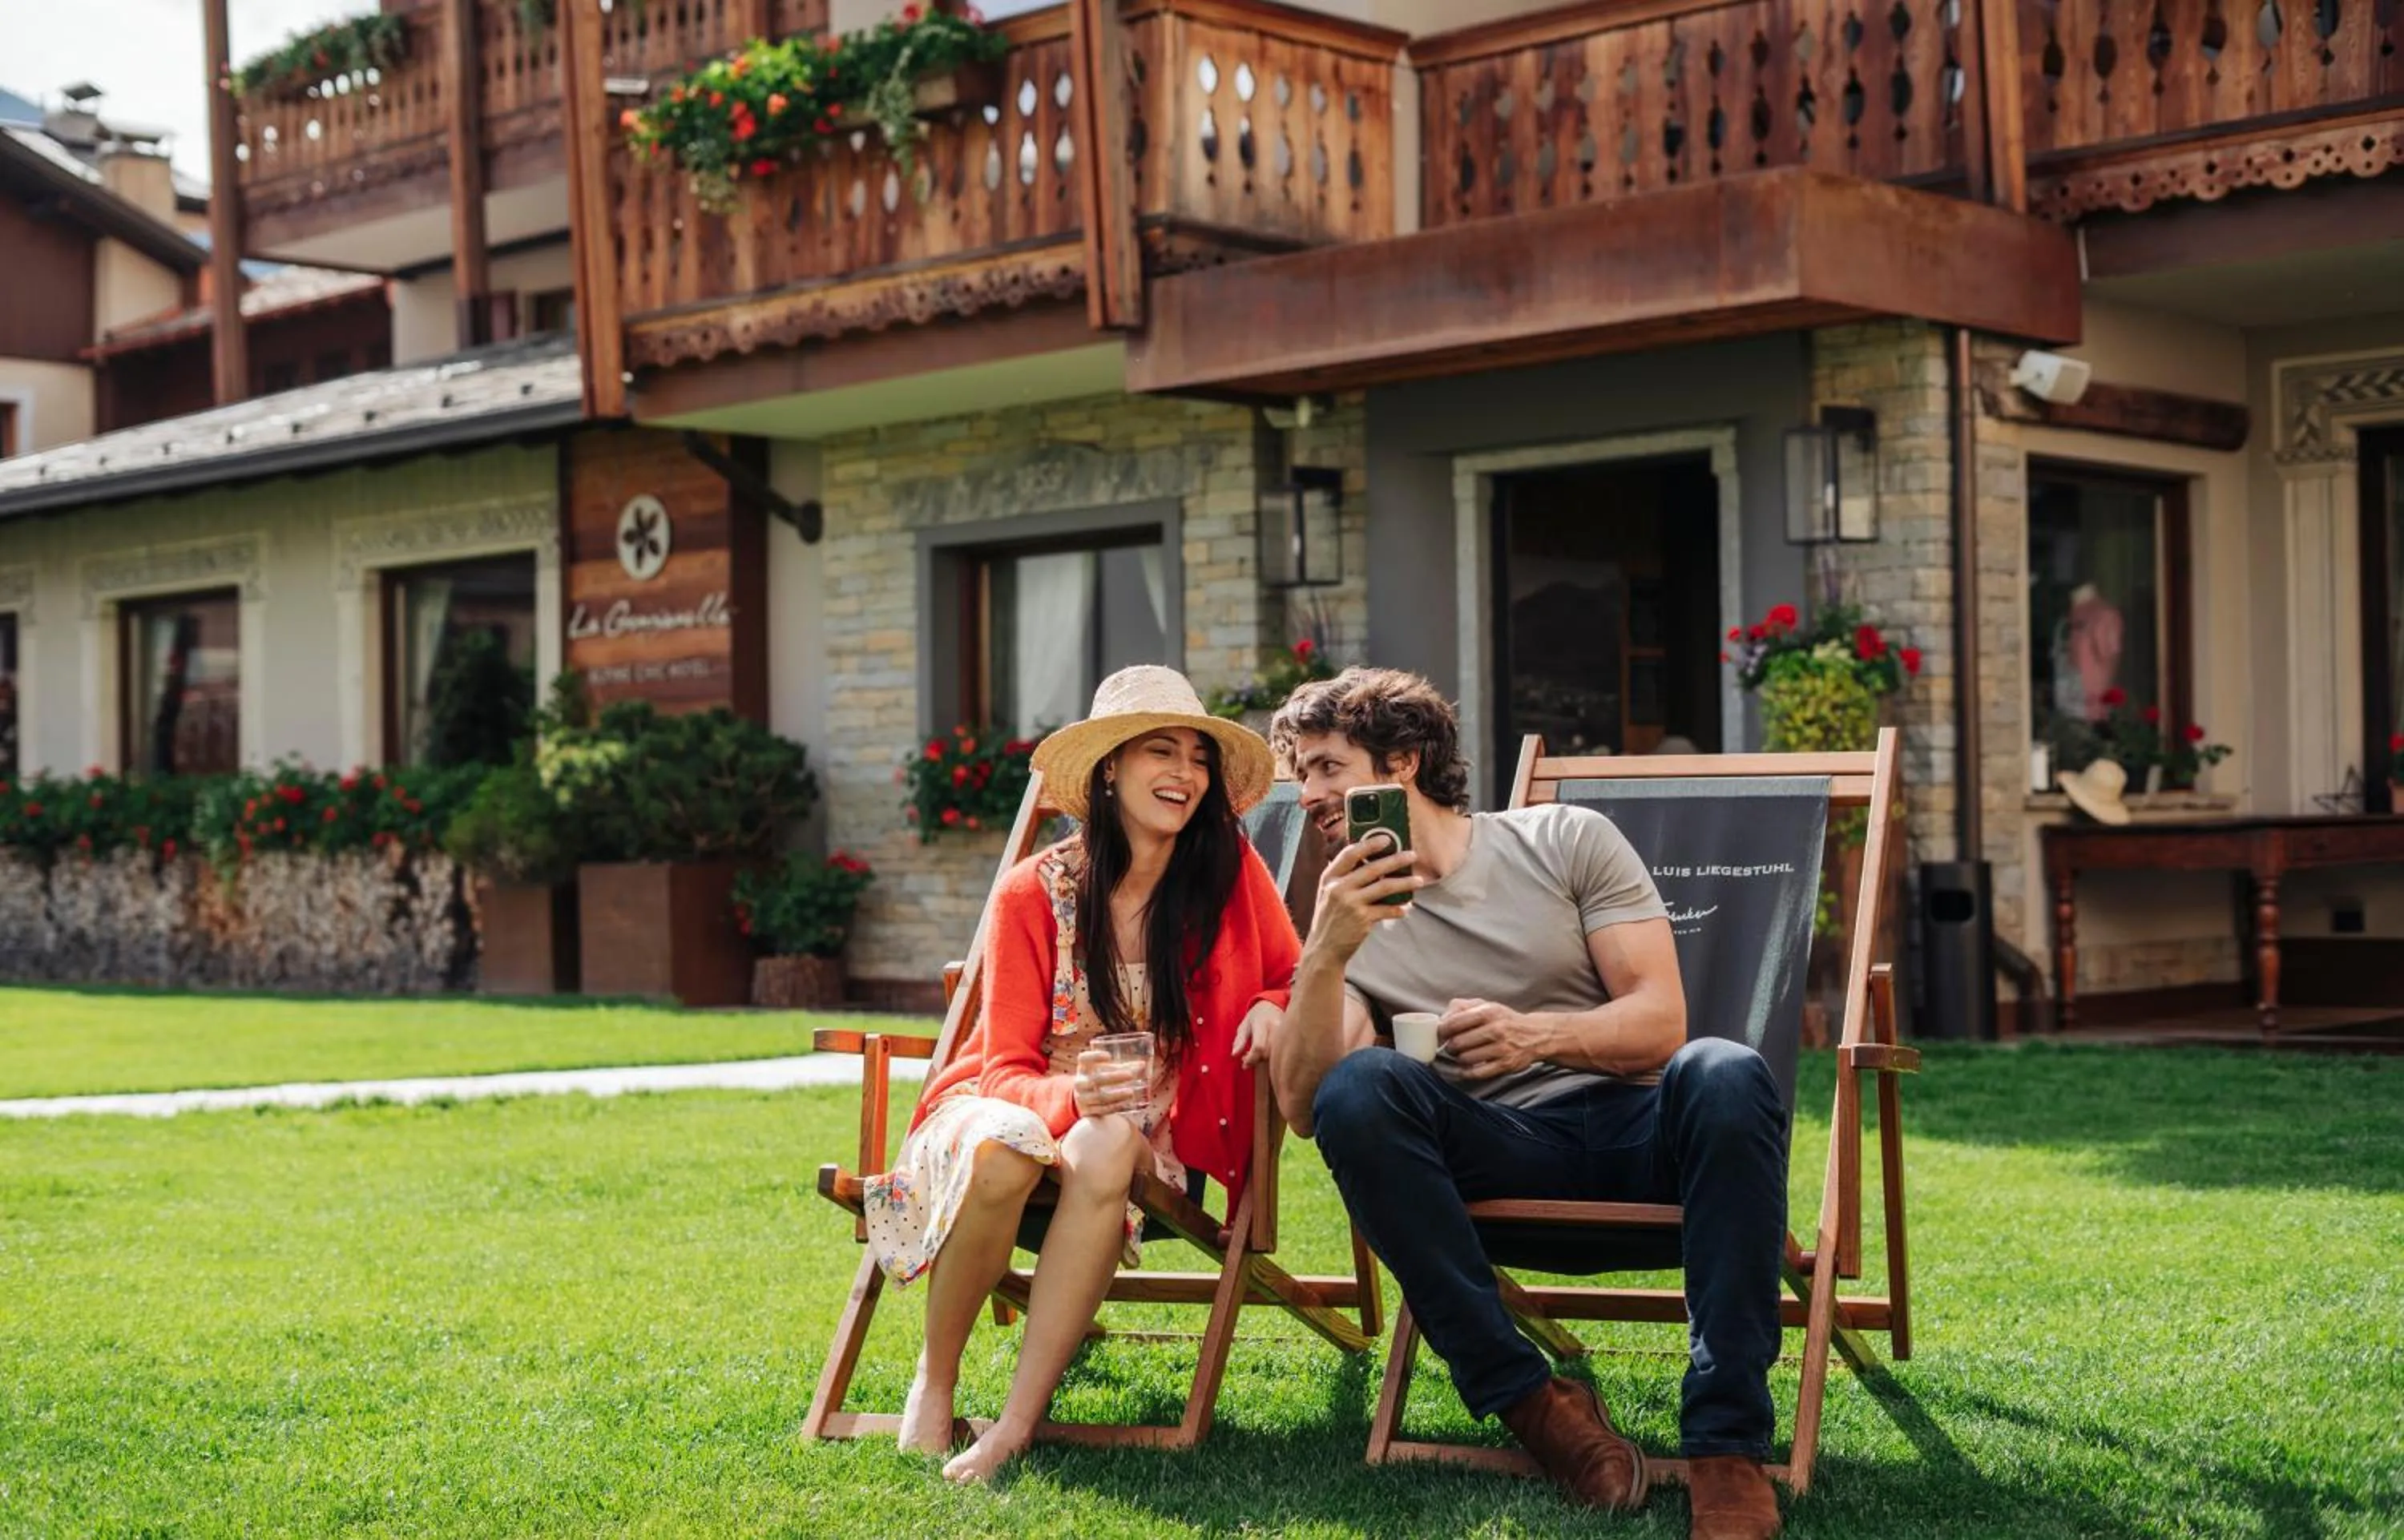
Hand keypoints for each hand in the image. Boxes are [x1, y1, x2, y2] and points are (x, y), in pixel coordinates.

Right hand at [1072, 1049, 1146, 1118]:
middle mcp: (1080, 1082)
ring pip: (1099, 1097)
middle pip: (1095, 1079)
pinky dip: (1115, 1106)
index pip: (1083, 1058)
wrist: (1085, 1099)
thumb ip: (1123, 1067)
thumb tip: (1142, 1065)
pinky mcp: (1087, 1111)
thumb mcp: (1106, 1071)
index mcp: (1083, 1068)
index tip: (1109, 1056)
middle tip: (1131, 1075)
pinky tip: (1125, 1103)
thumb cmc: (1099, 1079)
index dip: (1094, 1056)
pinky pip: (1101, 1109)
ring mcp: (1082, 1097)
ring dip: (1116, 1095)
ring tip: (1131, 1092)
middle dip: (1114, 1077)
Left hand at [1231, 1000, 1281, 1066]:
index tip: (1244, 1063)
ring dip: (1263, 1060)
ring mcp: (1285, 1032)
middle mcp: (1276, 1027)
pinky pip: (1281, 1052)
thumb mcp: (1244, 1025)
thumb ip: (1239, 1040)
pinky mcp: (1289, 1036)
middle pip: (1267, 1053)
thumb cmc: (1255, 1016)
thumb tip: (1234, 1055)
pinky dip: (1271, 1058)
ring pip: (1275, 1055)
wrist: (1272, 1005)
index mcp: (1262, 1023)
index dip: (1251, 1058)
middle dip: (1256, 1060)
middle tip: (1246, 1059)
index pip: (1259, 1046)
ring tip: (1254, 1056)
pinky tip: (1264, 1054)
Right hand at [1306, 837, 1421, 960]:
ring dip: (1405, 883)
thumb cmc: (1330, 918)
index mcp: (1329, 878)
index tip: (1386, 838)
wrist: (1324, 948)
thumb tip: (1375, 863)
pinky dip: (1398, 909)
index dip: (1369, 844)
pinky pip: (1387, 909)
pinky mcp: (1362, 919)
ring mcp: (1350, 904)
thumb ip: (1345, 878)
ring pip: (1385, 887)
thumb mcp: (1329, 894)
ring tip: (1419, 881)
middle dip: (1396, 859)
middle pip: (1373, 868)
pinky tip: (1406, 908)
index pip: (1349, 854)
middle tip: (1412, 855)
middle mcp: (1339, 888)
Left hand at [1437, 999, 1549, 1080]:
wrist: (1535, 1035)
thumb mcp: (1486, 1006)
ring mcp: (1501, 1048)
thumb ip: (1461, 1007)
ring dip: (1458, 1059)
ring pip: (1465, 1059)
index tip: (1439, 1036)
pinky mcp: (1505, 1065)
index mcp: (1488, 1012)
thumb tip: (1441, 1019)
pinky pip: (1476, 1073)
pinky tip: (1465, 1068)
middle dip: (1450, 1046)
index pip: (1453, 1023)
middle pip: (1457, 1043)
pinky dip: (1466, 1072)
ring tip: (1461, 1055)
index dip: (1441, 1032)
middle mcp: (1496, 1029)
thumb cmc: (1504, 1020)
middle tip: (1452, 1046)